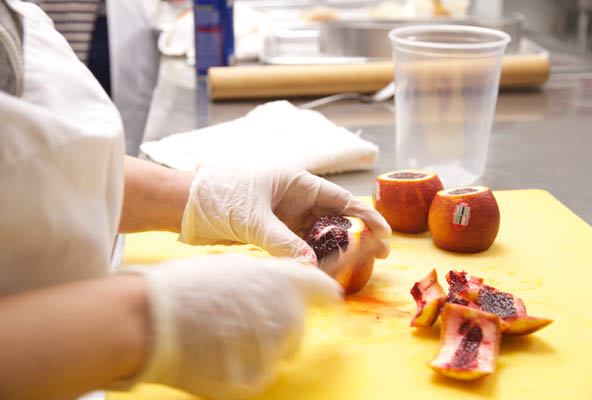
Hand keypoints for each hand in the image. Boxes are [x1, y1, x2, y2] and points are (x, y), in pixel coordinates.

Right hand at [123, 254, 341, 398]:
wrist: (153, 317)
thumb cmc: (188, 285)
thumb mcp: (235, 267)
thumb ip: (270, 278)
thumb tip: (286, 287)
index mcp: (286, 282)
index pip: (324, 290)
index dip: (324, 296)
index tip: (327, 302)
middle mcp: (289, 315)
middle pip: (298, 328)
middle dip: (278, 326)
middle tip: (241, 320)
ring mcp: (274, 351)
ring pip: (278, 353)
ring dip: (259, 347)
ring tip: (221, 334)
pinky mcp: (255, 380)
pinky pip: (258, 375)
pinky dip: (242, 369)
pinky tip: (216, 354)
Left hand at [179, 166, 390, 263]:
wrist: (186, 205)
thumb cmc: (219, 196)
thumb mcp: (253, 218)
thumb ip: (282, 241)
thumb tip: (310, 266)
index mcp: (297, 181)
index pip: (341, 198)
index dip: (366, 215)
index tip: (384, 233)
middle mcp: (295, 197)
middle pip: (335, 216)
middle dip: (357, 235)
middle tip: (379, 255)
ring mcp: (285, 214)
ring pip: (319, 233)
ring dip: (336, 248)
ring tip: (355, 266)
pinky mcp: (273, 230)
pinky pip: (300, 243)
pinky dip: (312, 255)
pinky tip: (323, 268)